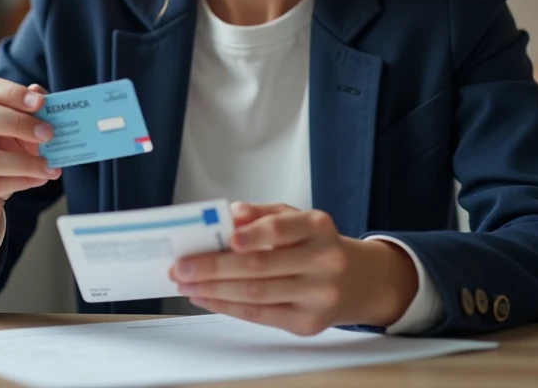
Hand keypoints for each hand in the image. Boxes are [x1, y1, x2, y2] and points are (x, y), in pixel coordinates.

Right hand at [0, 77, 58, 270]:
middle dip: (18, 123)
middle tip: (49, 134)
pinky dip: (18, 182)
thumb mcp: (12, 134)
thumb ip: (26, 113)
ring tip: (49, 166)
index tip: (41, 103)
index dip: (12, 93)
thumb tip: (39, 93)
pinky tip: (37, 180)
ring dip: (24, 162)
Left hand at [169, 203, 418, 335]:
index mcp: (318, 227)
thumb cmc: (314, 244)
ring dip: (214, 290)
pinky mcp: (308, 323)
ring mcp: (319, 296)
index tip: (225, 237)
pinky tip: (207, 298)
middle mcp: (324, 261)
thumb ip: (261, 214)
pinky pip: (260, 315)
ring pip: (256, 293)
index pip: (282, 229)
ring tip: (187, 284)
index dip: (253, 234)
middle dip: (214, 267)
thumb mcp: (295, 217)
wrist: (355, 280)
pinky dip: (227, 307)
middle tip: (182, 266)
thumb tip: (232, 215)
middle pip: (261, 266)